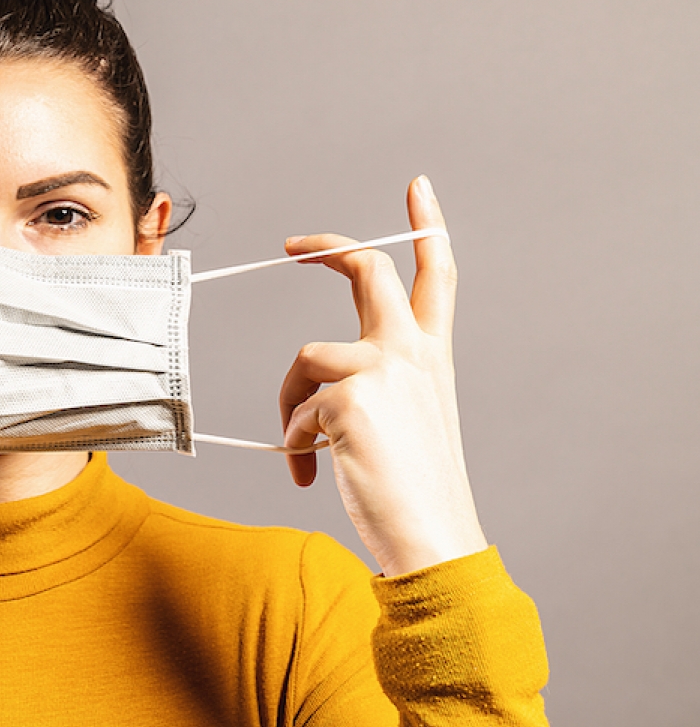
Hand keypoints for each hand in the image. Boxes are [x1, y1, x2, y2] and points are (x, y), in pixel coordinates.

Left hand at [279, 176, 487, 575]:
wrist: (431, 538)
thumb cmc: (414, 489)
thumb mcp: (407, 421)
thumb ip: (372, 385)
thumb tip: (313, 384)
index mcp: (431, 355)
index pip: (436, 275)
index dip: (426, 226)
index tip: (417, 188)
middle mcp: (411, 352)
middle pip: (367, 271)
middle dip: (327, 247)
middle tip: (292, 245)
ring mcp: (381, 369)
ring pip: (305, 358)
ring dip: (291, 405)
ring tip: (305, 450)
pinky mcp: (348, 398)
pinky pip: (296, 410)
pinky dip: (294, 444)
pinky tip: (312, 473)